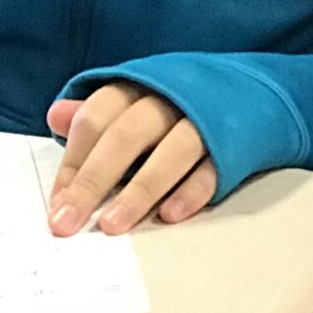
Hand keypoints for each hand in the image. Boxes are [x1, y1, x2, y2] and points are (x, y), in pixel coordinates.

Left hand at [45, 84, 218, 234]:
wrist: (255, 89)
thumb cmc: (183, 102)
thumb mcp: (139, 99)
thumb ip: (99, 114)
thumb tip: (56, 115)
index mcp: (140, 87)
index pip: (96, 118)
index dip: (73, 161)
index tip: (57, 204)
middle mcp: (169, 98)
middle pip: (125, 136)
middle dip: (92, 181)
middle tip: (67, 222)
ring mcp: (204, 119)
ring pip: (170, 152)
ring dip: (139, 191)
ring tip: (113, 226)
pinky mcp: (235, 143)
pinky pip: (213, 168)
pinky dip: (192, 191)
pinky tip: (171, 215)